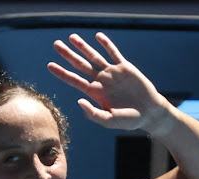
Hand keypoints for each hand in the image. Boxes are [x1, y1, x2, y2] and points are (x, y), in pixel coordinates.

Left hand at [48, 32, 168, 133]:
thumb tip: (79, 101)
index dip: (62, 73)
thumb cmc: (129, 120)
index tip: (49, 65)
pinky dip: (106, 44)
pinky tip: (98, 36)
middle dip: (68, 55)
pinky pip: (113, 53)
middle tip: (56, 44)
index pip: (75, 80)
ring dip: (83, 46)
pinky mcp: (125, 67)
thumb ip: (93, 113)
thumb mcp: (109, 121)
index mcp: (95, 93)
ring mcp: (112, 73)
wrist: (148, 113)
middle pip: (80, 65)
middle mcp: (101, 81)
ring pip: (94, 56)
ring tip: (72, 37)